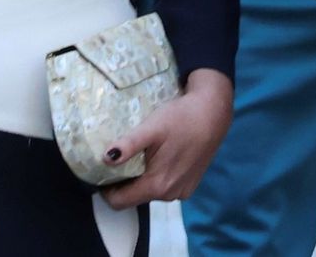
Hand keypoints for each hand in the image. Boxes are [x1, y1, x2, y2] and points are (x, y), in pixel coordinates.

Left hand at [100, 68, 232, 209]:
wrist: (213, 113)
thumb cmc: (181, 118)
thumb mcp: (151, 127)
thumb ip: (129, 144)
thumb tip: (105, 158)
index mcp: (157, 185)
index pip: (119, 202)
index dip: (106, 189)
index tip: (102, 171)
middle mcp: (169, 195)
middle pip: (134, 197)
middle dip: (123, 182)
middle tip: (121, 157)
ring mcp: (181, 192)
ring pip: (149, 192)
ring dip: (141, 178)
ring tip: (141, 154)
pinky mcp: (189, 186)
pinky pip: (164, 188)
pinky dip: (157, 176)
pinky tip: (160, 156)